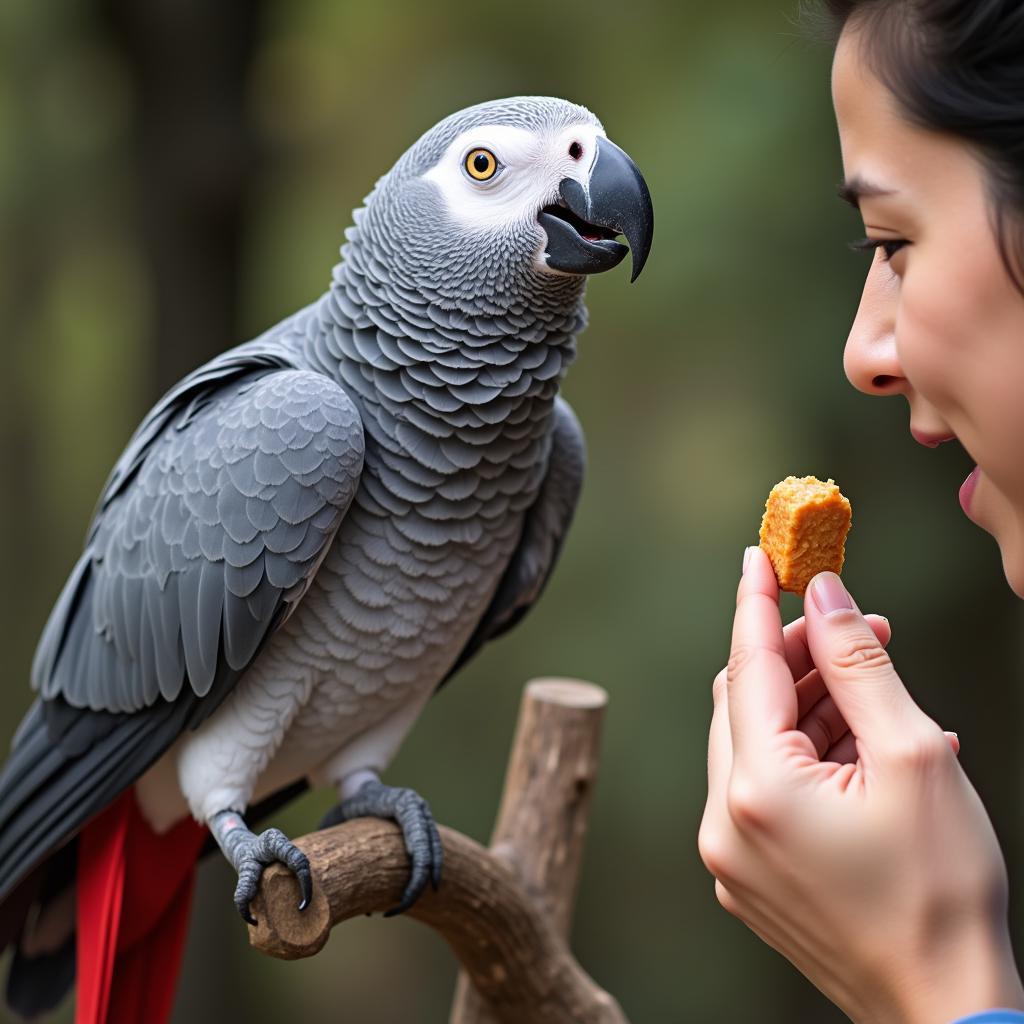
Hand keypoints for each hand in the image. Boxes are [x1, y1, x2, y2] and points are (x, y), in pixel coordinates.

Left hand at [698, 546, 1023, 1023]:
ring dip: (805, 705)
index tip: (761, 555)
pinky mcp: (746, 874)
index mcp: (756, 790)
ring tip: (872, 692)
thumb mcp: (912, 754)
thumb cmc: (941, 891)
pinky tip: (859, 745)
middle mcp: (723, 820)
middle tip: (855, 630)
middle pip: (744, 701)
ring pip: (753, 742)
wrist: (946, 1011)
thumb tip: (825, 592)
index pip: (747, 666)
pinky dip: (802, 753)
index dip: (755, 602)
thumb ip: (859, 661)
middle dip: (795, 655)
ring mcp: (729, 853)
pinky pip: (761, 786)